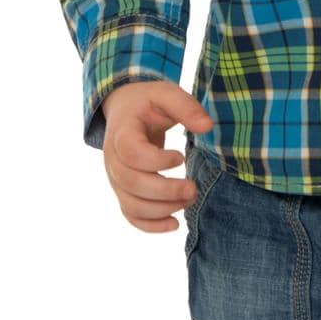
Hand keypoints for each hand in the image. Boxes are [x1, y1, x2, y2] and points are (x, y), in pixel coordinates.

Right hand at [101, 79, 213, 233]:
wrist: (124, 110)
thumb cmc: (147, 102)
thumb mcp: (165, 94)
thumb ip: (186, 107)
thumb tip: (208, 127)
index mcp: (122, 133)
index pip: (131, 154)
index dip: (156, 160)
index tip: (180, 157)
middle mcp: (113, 159)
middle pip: (131, 184)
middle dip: (164, 192)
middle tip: (193, 189)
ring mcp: (115, 179)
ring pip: (131, 204)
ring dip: (161, 209)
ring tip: (189, 200)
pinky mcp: (123, 191)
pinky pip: (131, 215)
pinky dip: (150, 225)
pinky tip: (174, 224)